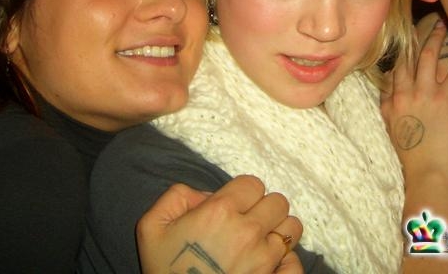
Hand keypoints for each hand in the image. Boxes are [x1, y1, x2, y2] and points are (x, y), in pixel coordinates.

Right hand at [137, 175, 303, 273]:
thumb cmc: (163, 270)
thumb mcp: (152, 226)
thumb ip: (177, 196)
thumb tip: (207, 196)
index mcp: (220, 212)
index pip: (253, 183)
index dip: (243, 193)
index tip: (233, 207)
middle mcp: (247, 231)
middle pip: (277, 202)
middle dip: (263, 208)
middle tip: (247, 223)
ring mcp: (264, 259)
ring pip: (292, 227)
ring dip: (278, 231)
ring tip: (260, 242)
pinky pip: (295, 262)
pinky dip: (286, 262)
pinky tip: (271, 265)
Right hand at [382, 18, 447, 181]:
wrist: (428, 175)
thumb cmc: (414, 162)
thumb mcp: (394, 134)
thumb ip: (390, 114)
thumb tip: (388, 102)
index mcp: (391, 105)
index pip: (393, 72)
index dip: (400, 55)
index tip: (404, 40)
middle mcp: (403, 95)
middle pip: (407, 59)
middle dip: (414, 39)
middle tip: (422, 24)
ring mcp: (423, 95)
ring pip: (428, 58)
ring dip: (436, 40)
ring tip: (442, 27)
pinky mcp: (444, 99)